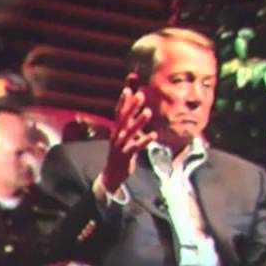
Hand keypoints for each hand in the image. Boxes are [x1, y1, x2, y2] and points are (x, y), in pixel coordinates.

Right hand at [100, 74, 155, 193]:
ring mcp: (120, 146)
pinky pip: (136, 147)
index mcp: (116, 131)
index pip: (119, 113)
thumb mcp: (123, 139)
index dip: (123, 102)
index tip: (128, 89)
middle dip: (132, 107)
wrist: (112, 176)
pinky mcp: (126, 156)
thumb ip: (129, 126)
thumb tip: (134, 114)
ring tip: (148, 112)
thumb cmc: (120, 155)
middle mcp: (117, 136)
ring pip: (130, 131)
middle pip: (124, 119)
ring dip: (139, 121)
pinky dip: (144, 141)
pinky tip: (154, 135)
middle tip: (141, 95)